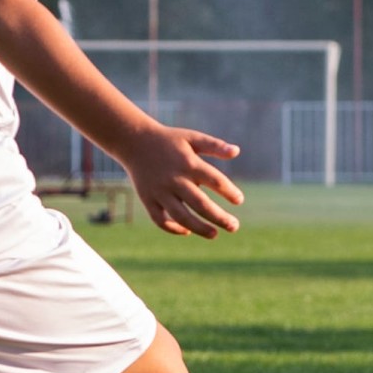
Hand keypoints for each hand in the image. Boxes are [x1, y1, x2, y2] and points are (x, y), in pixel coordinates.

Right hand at [120, 125, 242, 237]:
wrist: (134, 141)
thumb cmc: (169, 140)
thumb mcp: (192, 137)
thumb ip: (214, 145)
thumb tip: (236, 152)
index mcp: (189, 163)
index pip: (216, 181)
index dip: (230, 192)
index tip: (239, 200)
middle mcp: (175, 179)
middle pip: (201, 204)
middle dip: (220, 218)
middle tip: (234, 226)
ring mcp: (160, 191)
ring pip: (181, 217)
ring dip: (199, 228)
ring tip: (215, 234)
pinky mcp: (147, 199)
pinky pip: (160, 220)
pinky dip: (173, 229)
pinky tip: (188, 231)